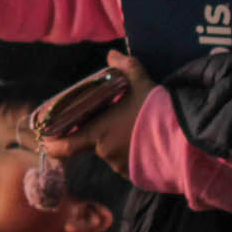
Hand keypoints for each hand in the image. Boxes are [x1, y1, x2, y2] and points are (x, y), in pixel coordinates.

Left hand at [41, 47, 151, 173]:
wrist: (184, 137)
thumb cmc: (156, 110)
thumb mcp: (140, 82)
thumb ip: (124, 66)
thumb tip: (111, 55)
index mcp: (98, 132)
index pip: (64, 146)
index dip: (53, 146)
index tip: (47, 142)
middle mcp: (105, 152)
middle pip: (95, 144)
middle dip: (102, 135)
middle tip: (118, 124)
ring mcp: (121, 166)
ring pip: (113, 154)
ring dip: (120, 145)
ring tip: (140, 130)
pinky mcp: (137, 176)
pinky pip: (129, 164)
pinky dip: (134, 155)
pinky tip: (149, 143)